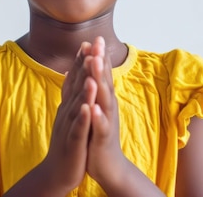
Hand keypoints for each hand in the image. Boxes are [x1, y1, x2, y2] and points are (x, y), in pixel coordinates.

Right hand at [42, 41, 96, 191]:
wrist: (57, 172)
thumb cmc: (68, 142)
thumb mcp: (69, 115)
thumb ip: (70, 94)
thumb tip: (70, 73)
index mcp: (69, 106)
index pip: (76, 80)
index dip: (81, 61)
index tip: (88, 42)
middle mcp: (67, 112)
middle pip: (76, 85)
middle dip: (84, 65)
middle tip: (90, 45)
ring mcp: (69, 126)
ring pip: (78, 104)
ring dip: (84, 86)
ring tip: (91, 69)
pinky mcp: (73, 142)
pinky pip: (79, 127)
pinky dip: (83, 116)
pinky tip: (88, 106)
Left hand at [84, 37, 127, 186]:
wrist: (109, 165)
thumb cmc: (99, 134)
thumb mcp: (97, 107)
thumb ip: (96, 88)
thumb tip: (94, 67)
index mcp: (105, 99)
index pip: (101, 74)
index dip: (98, 56)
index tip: (95, 37)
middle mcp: (109, 107)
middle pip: (105, 81)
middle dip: (101, 62)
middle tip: (98, 43)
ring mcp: (107, 121)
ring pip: (104, 99)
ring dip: (100, 82)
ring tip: (95, 66)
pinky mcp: (103, 138)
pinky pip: (101, 126)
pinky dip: (98, 117)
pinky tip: (94, 108)